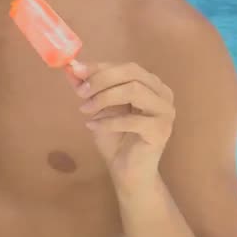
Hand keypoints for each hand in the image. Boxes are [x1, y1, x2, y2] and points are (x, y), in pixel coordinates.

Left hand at [73, 62, 175, 192]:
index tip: (76, 70)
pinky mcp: (161, 130)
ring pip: (134, 90)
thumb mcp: (98, 107)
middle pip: (132, 73)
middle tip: (80, 92)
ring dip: (104, 98)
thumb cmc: (115, 137)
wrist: (127, 170)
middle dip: (101, 79)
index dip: (100, 67)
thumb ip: (88, 87)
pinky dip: (108, 121)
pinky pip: (132, 119)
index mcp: (150, 83)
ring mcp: (165, 111)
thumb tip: (71, 68)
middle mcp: (162, 93)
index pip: (126, 67)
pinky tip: (92, 125)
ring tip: (85, 109)